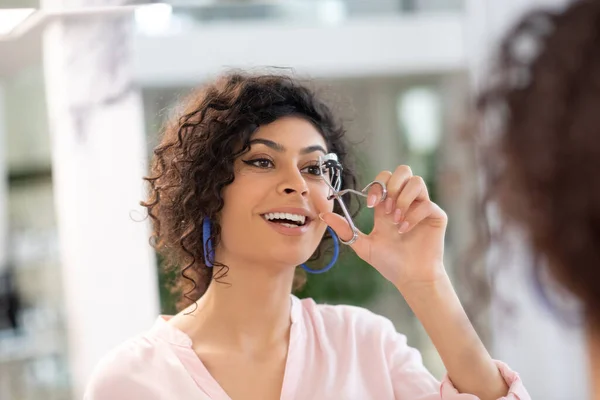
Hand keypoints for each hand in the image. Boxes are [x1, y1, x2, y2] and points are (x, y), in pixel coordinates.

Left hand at [320, 166, 447, 291]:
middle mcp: (405, 202)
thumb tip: (324, 215)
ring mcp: (422, 207)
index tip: (371, 204)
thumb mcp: (363, 246)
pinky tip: (404, 230)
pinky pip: (427, 203)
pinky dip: (413, 215)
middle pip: (403, 171)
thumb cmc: (389, 263)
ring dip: (403, 199)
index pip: (385, 179)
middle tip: (385, 206)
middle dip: (392, 184)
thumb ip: (345, 230)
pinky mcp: (436, 216)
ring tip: (396, 219)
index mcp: (388, 205)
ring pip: (417, 181)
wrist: (410, 278)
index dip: (377, 185)